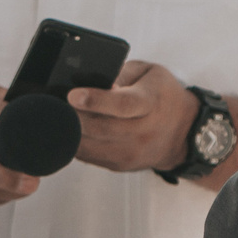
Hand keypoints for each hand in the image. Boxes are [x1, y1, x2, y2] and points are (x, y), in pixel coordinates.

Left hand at [68, 60, 194, 172]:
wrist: (184, 133)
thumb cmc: (162, 95)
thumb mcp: (148, 72)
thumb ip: (121, 73)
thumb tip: (92, 80)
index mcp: (151, 103)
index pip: (123, 105)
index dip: (96, 100)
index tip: (73, 95)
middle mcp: (143, 131)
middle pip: (101, 128)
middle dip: (73, 117)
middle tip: (53, 105)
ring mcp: (132, 153)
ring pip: (91, 146)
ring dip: (70, 132)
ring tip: (56, 117)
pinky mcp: (121, 165)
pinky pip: (89, 157)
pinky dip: (75, 143)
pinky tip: (67, 130)